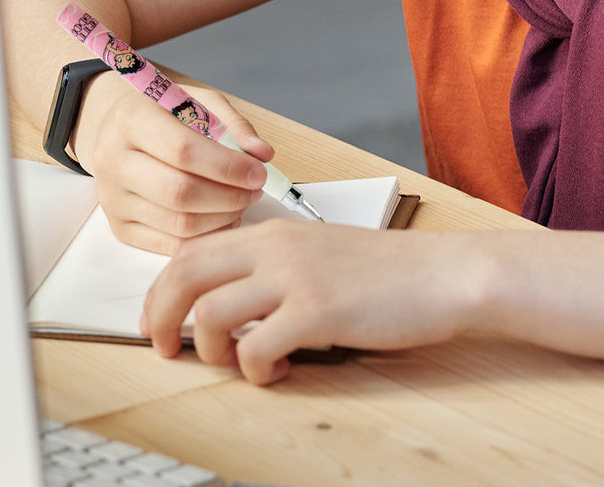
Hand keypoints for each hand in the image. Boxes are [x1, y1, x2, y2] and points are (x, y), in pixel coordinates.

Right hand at [71, 72, 274, 254]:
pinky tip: (223, 220)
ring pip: (178, 223)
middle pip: (179, 193)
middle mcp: (114, 161)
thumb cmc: (164, 114)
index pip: (183, 150)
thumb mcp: (198, 101)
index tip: (259, 173)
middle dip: (229, 196)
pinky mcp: (119, 226)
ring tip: (242, 202)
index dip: (227, 166)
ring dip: (222, 218)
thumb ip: (233, 124)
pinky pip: (169, 244)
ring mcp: (112, 198)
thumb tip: (263, 154)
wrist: (116, 129)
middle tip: (255, 190)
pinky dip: (205, 237)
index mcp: (132, 120)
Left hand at [141, 221, 485, 384]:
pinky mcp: (317, 312)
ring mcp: (295, 277)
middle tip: (165, 349)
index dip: (163, 288)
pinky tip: (282, 371)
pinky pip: (255, 350)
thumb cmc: (390, 271)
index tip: (159, 319)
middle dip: (160, 317)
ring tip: (241, 362)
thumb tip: (234, 303)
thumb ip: (277, 266)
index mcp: (275, 231)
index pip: (193, 250)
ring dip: (211, 351)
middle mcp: (277, 247)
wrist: (444, 274)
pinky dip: (256, 371)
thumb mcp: (321, 252)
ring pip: (209, 314)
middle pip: (185, 274)